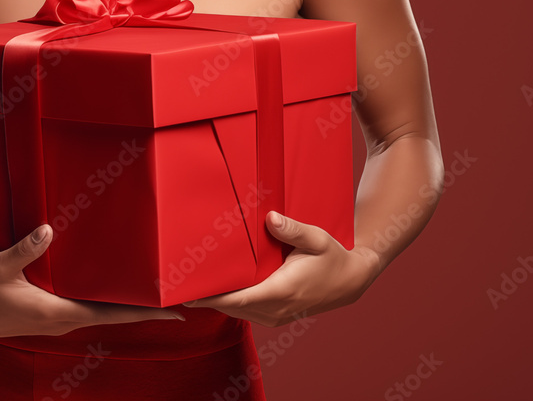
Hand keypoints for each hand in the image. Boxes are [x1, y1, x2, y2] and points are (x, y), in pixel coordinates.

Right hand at [0, 224, 187, 337]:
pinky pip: (90, 306)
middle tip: (181, 296)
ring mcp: (60, 317)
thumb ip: (22, 249)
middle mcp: (66, 318)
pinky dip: (109, 300)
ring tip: (156, 290)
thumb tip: (47, 230)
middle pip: (117, 314)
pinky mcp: (53, 312)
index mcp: (60, 311)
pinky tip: (116, 286)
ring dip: (129, 303)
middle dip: (148, 307)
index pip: (113, 314)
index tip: (178, 311)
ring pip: (104, 311)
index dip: (146, 313)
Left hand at [181, 212, 379, 327]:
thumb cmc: (331, 257)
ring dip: (218, 301)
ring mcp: (277, 315)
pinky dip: (231, 303)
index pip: (239, 299)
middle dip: (208, 297)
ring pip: (239, 312)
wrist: (350, 281)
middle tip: (181, 283)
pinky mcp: (277, 315)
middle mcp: (277, 308)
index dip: (213, 298)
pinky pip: (247, 312)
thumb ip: (292, 229)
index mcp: (282, 290)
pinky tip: (219, 289)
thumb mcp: (316, 238)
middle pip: (233, 308)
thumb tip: (270, 218)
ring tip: (194, 284)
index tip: (190, 293)